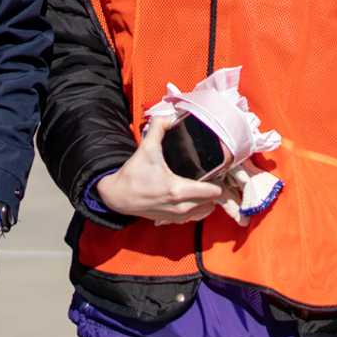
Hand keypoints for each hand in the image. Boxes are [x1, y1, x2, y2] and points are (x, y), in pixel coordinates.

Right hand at [94, 112, 225, 224]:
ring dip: (207, 201)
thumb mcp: (146, 148)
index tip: (216, 171)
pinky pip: (194, 217)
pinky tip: (194, 197)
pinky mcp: (172, 220)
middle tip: (211, 177)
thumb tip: (170, 116)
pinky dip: (198, 208)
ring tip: (204, 187)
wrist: (118, 196)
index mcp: (178, 189)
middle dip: (214, 190)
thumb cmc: (133, 174)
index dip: (218, 181)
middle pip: (212, 202)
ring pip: (205, 211)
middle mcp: (180, 206)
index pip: (213, 191)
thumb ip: (159, 128)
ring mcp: (177, 216)